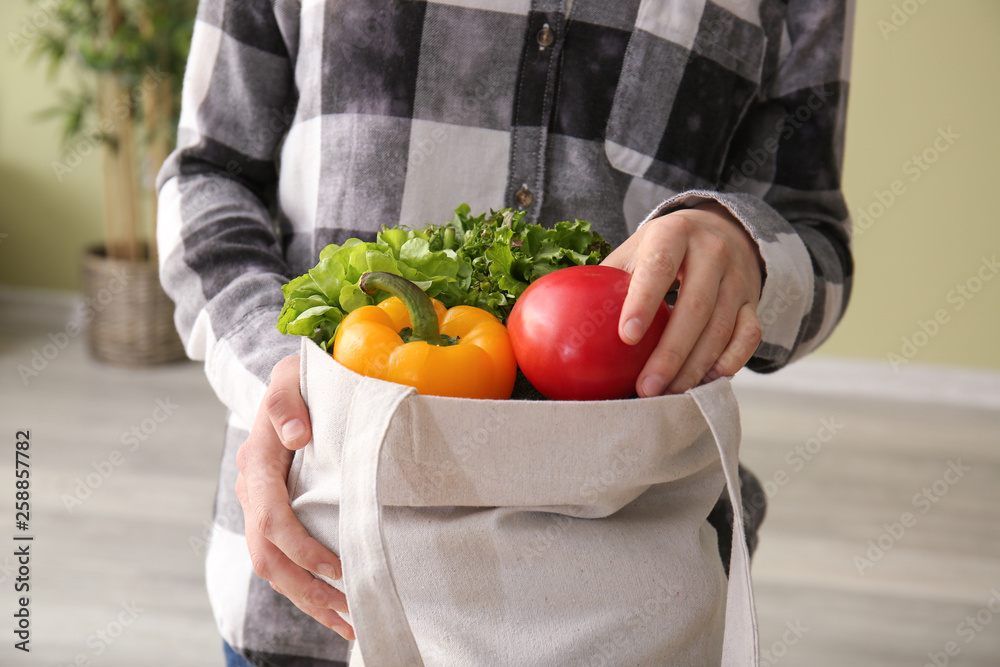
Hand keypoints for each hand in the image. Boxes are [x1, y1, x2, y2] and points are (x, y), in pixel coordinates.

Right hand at [234, 355, 354, 639]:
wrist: (287, 386)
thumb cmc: (298, 382)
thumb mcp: (292, 378)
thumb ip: (289, 402)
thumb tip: (294, 435)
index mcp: (258, 464)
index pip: (272, 519)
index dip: (302, 549)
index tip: (339, 568)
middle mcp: (253, 492)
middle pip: (267, 557)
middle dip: (306, 590)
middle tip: (349, 613)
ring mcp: (260, 507)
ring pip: (273, 568)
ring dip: (309, 599)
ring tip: (349, 624)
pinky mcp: (274, 516)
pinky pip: (283, 561)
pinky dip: (307, 588)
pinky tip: (334, 607)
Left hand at [602, 201, 762, 395]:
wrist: (721, 230)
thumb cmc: (663, 249)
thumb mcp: (635, 249)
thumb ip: (607, 279)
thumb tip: (560, 320)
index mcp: (674, 234)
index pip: (659, 267)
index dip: (644, 301)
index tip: (626, 336)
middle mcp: (712, 252)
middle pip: (695, 308)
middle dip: (671, 353)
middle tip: (647, 388)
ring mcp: (738, 278)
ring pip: (721, 328)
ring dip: (695, 367)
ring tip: (668, 394)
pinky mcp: (753, 301)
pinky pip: (749, 335)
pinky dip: (730, 361)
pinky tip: (706, 380)